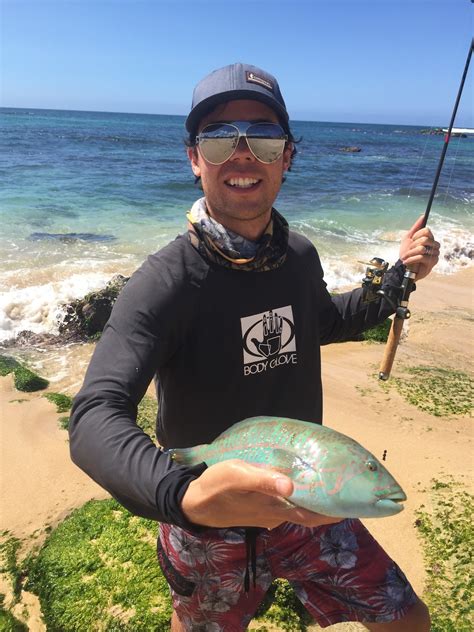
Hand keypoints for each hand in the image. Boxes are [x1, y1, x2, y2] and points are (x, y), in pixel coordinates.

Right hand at [181, 459, 340, 529]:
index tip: (359, 501)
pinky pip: (290, 505)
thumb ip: (262, 480)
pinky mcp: (263, 508)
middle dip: (335, 505)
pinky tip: (305, 484)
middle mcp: (278, 513)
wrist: (194, 503)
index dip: (338, 510)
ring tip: (335, 484)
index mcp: (276, 507)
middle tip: (353, 489)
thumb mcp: (236, 476)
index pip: (316, 514)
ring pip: (303, 509)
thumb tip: (291, 485)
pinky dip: (304, 498)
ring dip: (320, 501)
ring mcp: (270, 512)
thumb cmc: (215, 487)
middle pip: (314, 513)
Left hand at [399, 215, 439, 280]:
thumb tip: (423, 216)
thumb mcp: (408, 238)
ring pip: (422, 249)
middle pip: (425, 239)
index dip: (417, 235)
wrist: (403, 268)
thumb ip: (416, 227)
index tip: (412, 240)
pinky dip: (411, 259)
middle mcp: (434, 246)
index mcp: (429, 239)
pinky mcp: (432, 263)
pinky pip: (421, 257)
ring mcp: (434, 254)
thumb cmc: (406, 254)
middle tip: (408, 250)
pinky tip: (406, 262)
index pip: (427, 231)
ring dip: (410, 253)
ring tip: (406, 257)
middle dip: (413, 245)